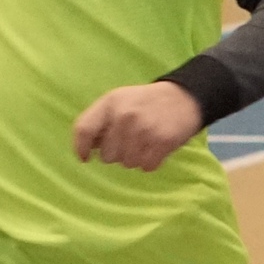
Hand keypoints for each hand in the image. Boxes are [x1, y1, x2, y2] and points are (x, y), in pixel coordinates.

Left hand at [71, 82, 203, 171]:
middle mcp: (125, 115)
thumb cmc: (144, 103)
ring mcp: (144, 129)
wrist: (183, 97)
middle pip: (107, 155)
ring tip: (144, 142)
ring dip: (134, 158)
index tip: (85, 158)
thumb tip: (87, 149)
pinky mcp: (162, 142)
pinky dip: (150, 162)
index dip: (81, 148)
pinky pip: (146, 166)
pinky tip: (155, 147)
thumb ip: (99, 121)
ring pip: (127, 163)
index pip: (84, 130)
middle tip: (130, 141)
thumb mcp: (118, 101)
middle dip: (117, 153)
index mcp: (110, 103)